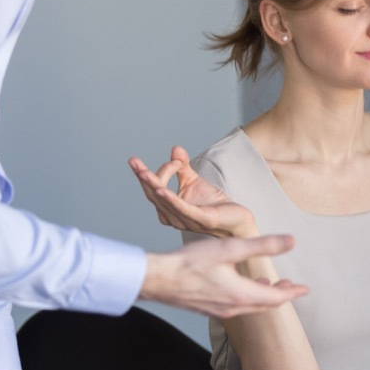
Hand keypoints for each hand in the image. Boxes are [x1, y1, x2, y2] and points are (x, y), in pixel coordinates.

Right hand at [130, 146, 254, 237]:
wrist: (236, 220)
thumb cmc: (212, 205)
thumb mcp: (194, 181)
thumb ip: (183, 166)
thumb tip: (175, 148)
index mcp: (169, 209)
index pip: (156, 187)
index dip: (163, 170)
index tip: (176, 158)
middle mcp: (173, 217)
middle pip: (154, 195)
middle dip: (143, 178)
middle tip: (133, 161)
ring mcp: (185, 221)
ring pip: (164, 202)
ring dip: (153, 186)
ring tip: (143, 173)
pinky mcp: (201, 220)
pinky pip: (182, 209)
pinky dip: (170, 199)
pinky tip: (162, 190)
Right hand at [142, 234, 309, 317]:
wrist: (157, 280)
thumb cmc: (191, 263)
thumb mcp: (231, 249)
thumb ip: (263, 245)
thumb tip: (291, 241)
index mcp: (242, 294)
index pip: (276, 297)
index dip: (293, 292)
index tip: (305, 289)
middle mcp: (233, 307)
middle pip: (265, 305)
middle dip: (281, 295)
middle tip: (293, 289)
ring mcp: (219, 310)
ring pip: (249, 306)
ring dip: (263, 296)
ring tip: (271, 286)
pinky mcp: (207, 307)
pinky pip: (235, 306)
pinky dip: (246, 297)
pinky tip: (241, 287)